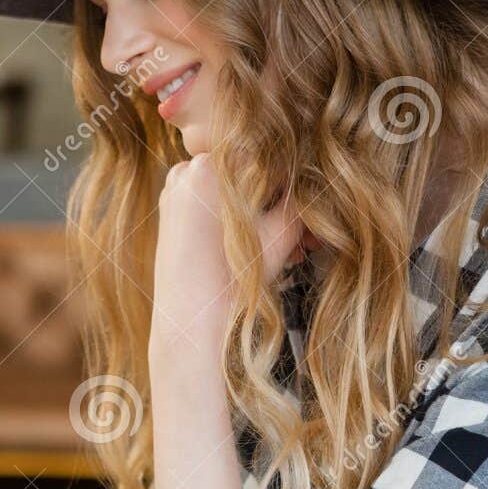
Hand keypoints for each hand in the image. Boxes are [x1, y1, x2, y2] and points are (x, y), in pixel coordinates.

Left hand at [151, 154, 317, 349]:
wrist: (191, 325)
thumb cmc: (233, 283)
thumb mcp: (280, 236)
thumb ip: (301, 201)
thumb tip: (317, 184)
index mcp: (210, 166)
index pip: (269, 162)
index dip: (297, 190)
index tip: (313, 219)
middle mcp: (187, 169)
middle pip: (250, 176)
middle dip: (279, 205)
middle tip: (305, 240)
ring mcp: (174, 188)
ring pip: (234, 190)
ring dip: (262, 213)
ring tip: (286, 250)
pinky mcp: (170, 209)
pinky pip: (213, 202)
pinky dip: (237, 218)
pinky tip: (257, 246)